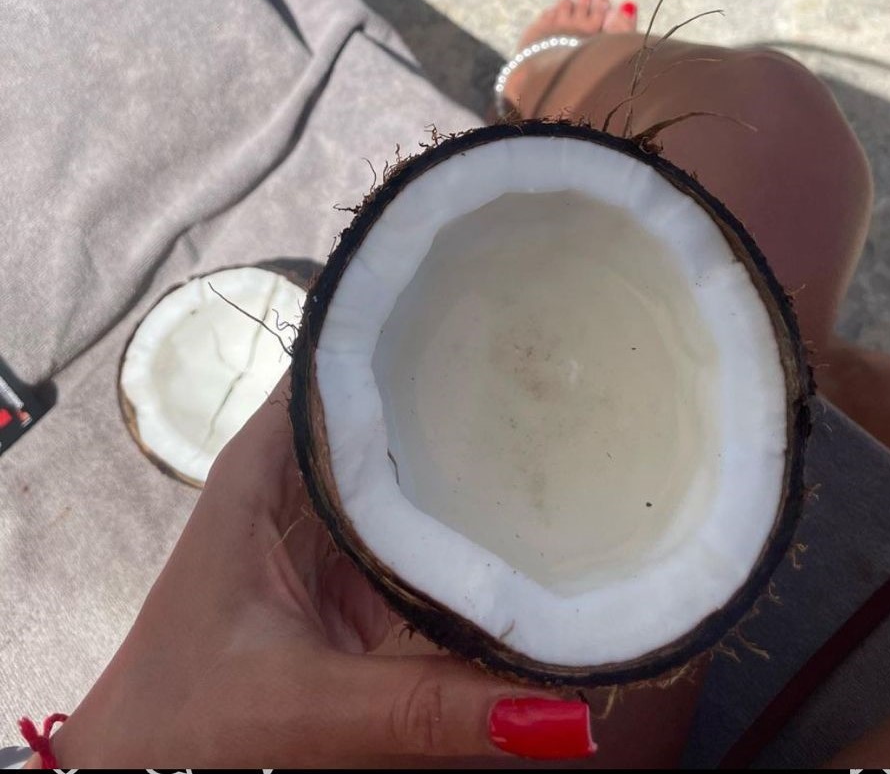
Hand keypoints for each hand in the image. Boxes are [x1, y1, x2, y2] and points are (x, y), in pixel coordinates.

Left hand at [51, 376, 594, 767]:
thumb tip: (563, 711)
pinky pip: (418, 534)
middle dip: (458, 389)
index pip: (337, 363)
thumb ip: (429, 708)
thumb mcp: (305, 710)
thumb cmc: (181, 727)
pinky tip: (527, 520)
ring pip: (406, 469)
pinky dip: (463, 529)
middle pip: (385, 407)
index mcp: (264, 471)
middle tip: (554, 366)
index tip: (487, 307)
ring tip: (556, 424)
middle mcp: (297, 484)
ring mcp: (328, 533)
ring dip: (466, 457)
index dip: (405, 328)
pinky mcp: (351, 583)